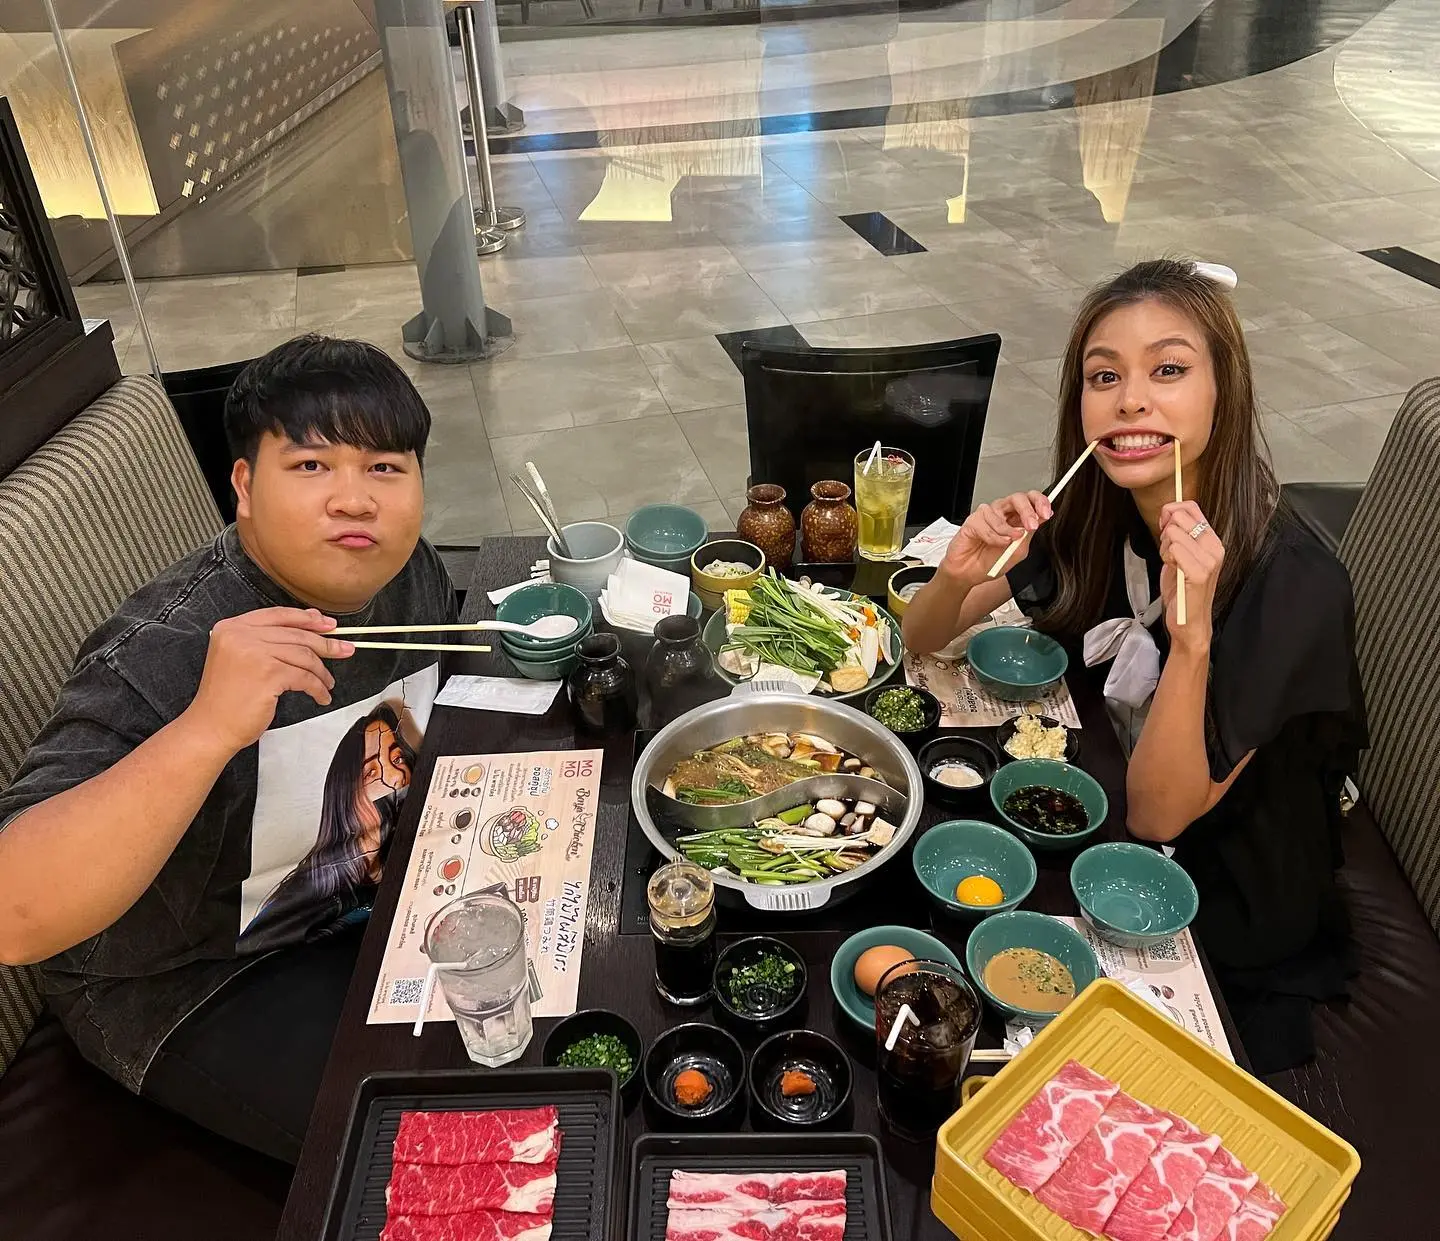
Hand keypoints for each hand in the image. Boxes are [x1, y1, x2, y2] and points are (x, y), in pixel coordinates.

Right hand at [185, 608, 354, 752]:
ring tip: (328, 682)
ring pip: (304, 656)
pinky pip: (305, 678)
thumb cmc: (226, 699)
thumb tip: (310, 624)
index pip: (278, 615)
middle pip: (295, 634)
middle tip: (345, 649)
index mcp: (232, 627)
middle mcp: (241, 636)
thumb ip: (268, 640)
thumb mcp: (241, 658)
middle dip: (326, 643)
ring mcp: (255, 653)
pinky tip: (321, 695)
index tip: (328, 624)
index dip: (307, 619)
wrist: (211, 727)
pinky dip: (317, 688)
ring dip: (322, 671)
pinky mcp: (269, 674)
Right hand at [941, 491, 1052, 583]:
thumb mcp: (1018, 551)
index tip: (1046, 513)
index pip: (1030, 500)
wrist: (970, 574)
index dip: (1040, 502)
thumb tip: (1041, 518)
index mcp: (1016, 518)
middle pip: (1017, 498)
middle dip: (1027, 511)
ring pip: (1001, 509)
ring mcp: (987, 515)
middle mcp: (1003, 514)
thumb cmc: (991, 562)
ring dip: (1007, 530)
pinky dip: (992, 536)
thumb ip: (1029, 534)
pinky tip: (992, 543)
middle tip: (1030, 525)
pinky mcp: (973, 520)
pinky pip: (986, 522)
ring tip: (1006, 543)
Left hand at [1159, 501, 1223, 649]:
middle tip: (1169, 552)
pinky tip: (1173, 570)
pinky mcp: (1200, 573)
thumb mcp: (1180, 555)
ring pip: (1173, 533)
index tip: (1165, 527)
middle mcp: (1214, 547)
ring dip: (1164, 548)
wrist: (1189, 620)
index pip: (1191, 507)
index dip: (1171, 512)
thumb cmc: (1182, 589)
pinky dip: (1167, 558)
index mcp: (1212, 540)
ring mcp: (1209, 560)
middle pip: (1179, 517)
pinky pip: (1174, 549)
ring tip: (1172, 564)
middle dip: (1165, 532)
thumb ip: (1178, 533)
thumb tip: (1168, 512)